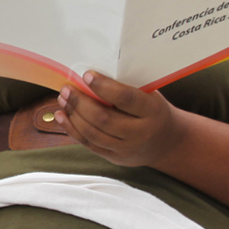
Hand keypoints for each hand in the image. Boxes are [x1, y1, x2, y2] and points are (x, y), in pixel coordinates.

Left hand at [55, 72, 182, 167]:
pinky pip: (89, 144)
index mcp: (152, 111)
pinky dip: (72, 129)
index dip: (103, 86)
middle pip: (104, 118)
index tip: (87, 75)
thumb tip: (92, 71)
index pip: (125, 98)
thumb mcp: (149, 95)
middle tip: (67, 88)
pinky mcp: (115, 157)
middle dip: (80, 102)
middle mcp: (141, 133)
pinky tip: (62, 116)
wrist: (166, 142)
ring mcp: (127, 148)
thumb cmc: (151, 110)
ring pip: (93, 133)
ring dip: (73, 115)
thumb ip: (127, 86)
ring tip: (62, 99)